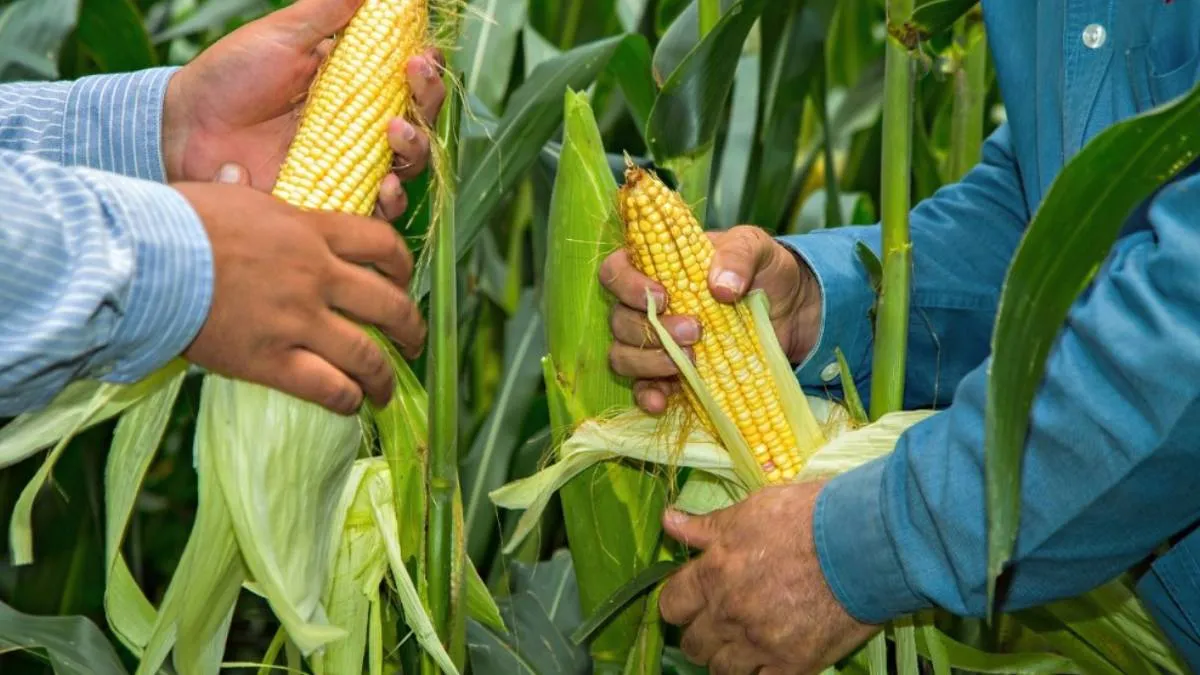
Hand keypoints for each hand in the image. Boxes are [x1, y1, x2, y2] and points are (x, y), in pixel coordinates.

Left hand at [162, 0, 445, 220]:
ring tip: (395, 130)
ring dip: (415, 147)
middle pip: (420, 119)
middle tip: (414, 77)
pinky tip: (383, 185)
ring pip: (408, 165)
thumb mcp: (282, 34)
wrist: (184, 129)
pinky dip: (389, 200)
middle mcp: (361, 126)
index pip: (409, 79)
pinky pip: (377, 211)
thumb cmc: (230, 77)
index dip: (425, 68)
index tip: (420, 54)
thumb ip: (329, 9)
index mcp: (354, 84)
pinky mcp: (334, 200)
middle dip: (428, 98)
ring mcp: (350, 165)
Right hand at [176, 182, 425, 414]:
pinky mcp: (271, 361)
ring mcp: (299, 320)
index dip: (403, 265)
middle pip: (388, 304)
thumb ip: (251, 194)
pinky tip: (351, 406)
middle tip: (413, 341)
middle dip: (409, 326)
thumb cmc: (176, 219)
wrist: (143, 258)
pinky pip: (327, 387)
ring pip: (366, 354)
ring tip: (387, 389)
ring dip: (384, 376)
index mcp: (311, 231)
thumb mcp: (227, 193)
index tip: (404, 279)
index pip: (382, 244)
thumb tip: (237, 170)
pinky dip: (346, 399)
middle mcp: (317, 275)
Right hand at [600, 225, 821, 413]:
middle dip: (652, 329)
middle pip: (619, 320)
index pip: (615, 271)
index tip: (664, 296)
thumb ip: (738, 254)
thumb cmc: (764, 270)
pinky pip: (642, 389)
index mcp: (657, 266)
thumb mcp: (757, 247)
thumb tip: (720, 287)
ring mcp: (655, 343)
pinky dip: (648, 396)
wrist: (791, 311)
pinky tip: (663, 402)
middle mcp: (647, 306)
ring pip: (623, 355)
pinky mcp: (670, 375)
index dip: (628, 285)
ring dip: (650, 361)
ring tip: (692, 361)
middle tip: (695, 331)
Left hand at [659, 483, 877, 674]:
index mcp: (714, 573)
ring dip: (727, 658)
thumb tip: (668, 522)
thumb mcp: (750, 511)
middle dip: (701, 634)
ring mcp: (761, 643)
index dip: (679, 605)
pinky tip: (769, 659)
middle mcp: (730, 613)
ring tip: (744, 644)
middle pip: (693, 644)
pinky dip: (759, 673)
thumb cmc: (806, 517)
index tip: (691, 602)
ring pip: (721, 670)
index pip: (671, 606)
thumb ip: (706, 526)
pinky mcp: (794, 664)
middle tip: (719, 624)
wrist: (863, 544)